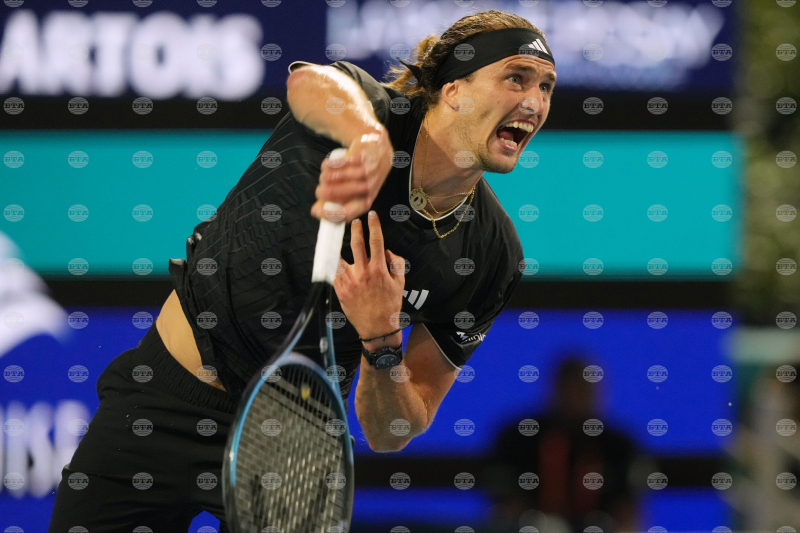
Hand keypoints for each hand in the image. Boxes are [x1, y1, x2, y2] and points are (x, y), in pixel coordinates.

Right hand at [311, 127, 393, 222]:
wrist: (379, 153)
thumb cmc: (364, 177)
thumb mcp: (356, 194)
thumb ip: (337, 204)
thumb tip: (316, 211)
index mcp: (366, 201)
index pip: (346, 214)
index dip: (328, 214)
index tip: (316, 210)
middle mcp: (366, 188)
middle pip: (332, 193)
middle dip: (321, 191)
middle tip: (321, 190)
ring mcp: (363, 171)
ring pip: (330, 177)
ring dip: (324, 177)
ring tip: (326, 176)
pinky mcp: (358, 157)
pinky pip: (333, 163)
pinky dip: (327, 164)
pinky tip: (329, 166)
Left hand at [334, 210, 405, 339]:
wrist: (377, 326)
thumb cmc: (390, 304)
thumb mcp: (400, 283)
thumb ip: (397, 263)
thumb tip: (387, 251)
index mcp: (379, 269)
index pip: (376, 241)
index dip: (374, 226)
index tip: (372, 216)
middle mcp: (363, 272)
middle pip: (357, 244)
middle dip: (356, 229)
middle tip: (355, 221)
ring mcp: (350, 280)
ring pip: (341, 255)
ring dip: (340, 243)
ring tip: (339, 236)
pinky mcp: (340, 288)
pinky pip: (334, 271)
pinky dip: (332, 261)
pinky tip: (332, 254)